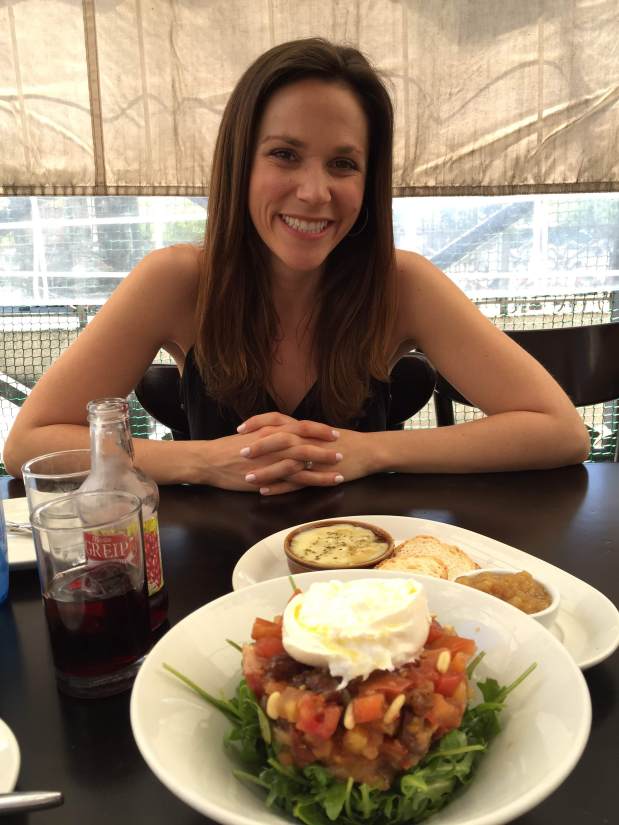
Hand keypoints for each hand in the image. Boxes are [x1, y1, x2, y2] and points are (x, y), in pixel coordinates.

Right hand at [194, 414, 341, 492]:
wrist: (210, 460)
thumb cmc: (228, 448)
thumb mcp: (252, 434)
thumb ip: (270, 432)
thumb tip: (285, 432)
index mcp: (272, 430)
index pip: (301, 426)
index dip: (319, 430)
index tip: (334, 433)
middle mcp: (275, 442)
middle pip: (307, 442)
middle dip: (326, 447)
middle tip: (342, 450)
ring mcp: (273, 460)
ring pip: (304, 462)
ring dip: (323, 466)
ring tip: (340, 471)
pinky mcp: (269, 476)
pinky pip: (294, 479)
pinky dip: (310, 481)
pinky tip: (321, 485)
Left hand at [238, 413, 374, 494]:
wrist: (368, 450)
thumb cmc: (344, 441)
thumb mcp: (318, 432)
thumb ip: (298, 432)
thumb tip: (279, 431)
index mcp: (304, 428)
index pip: (275, 421)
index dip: (256, 424)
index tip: (240, 429)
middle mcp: (306, 440)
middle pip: (277, 440)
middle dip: (257, 446)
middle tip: (239, 452)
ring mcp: (313, 458)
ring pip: (284, 463)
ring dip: (264, 470)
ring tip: (246, 477)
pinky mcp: (319, 474)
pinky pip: (296, 481)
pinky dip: (280, 486)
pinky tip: (265, 491)